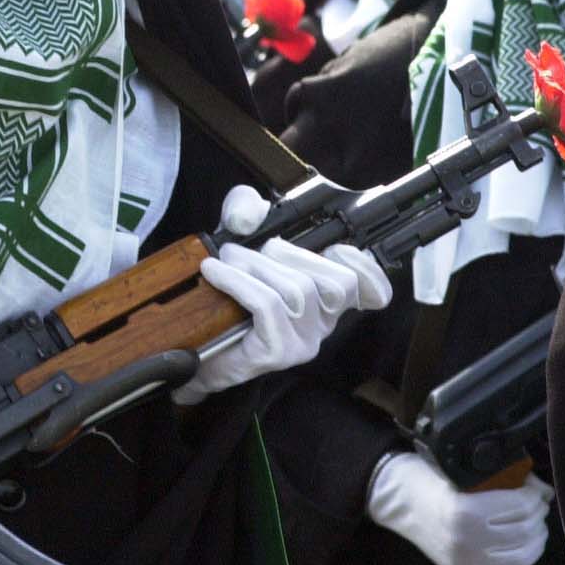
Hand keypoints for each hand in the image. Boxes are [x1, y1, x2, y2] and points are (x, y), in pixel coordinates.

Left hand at [172, 185, 391, 404]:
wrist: (192, 350)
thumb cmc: (223, 299)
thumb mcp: (237, 242)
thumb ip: (245, 212)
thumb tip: (251, 213)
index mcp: (324, 302)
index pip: (372, 291)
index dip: (368, 269)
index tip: (338, 247)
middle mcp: (322, 325)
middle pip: (335, 281)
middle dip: (288, 253)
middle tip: (245, 251)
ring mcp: (303, 342)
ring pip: (298, 291)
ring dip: (255, 265)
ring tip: (226, 260)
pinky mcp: (278, 352)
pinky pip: (268, 306)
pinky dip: (239, 281)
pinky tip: (215, 273)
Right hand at [365, 450, 552, 564]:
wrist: (397, 496)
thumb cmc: (429, 477)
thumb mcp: (463, 470)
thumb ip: (502, 478)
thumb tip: (542, 490)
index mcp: (466, 511)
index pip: (521, 506)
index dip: (535, 494)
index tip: (536, 488)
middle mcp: (466, 542)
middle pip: (525, 532)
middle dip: (538, 515)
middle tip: (537, 504)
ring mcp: (463, 563)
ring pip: (520, 560)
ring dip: (536, 542)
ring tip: (534, 527)